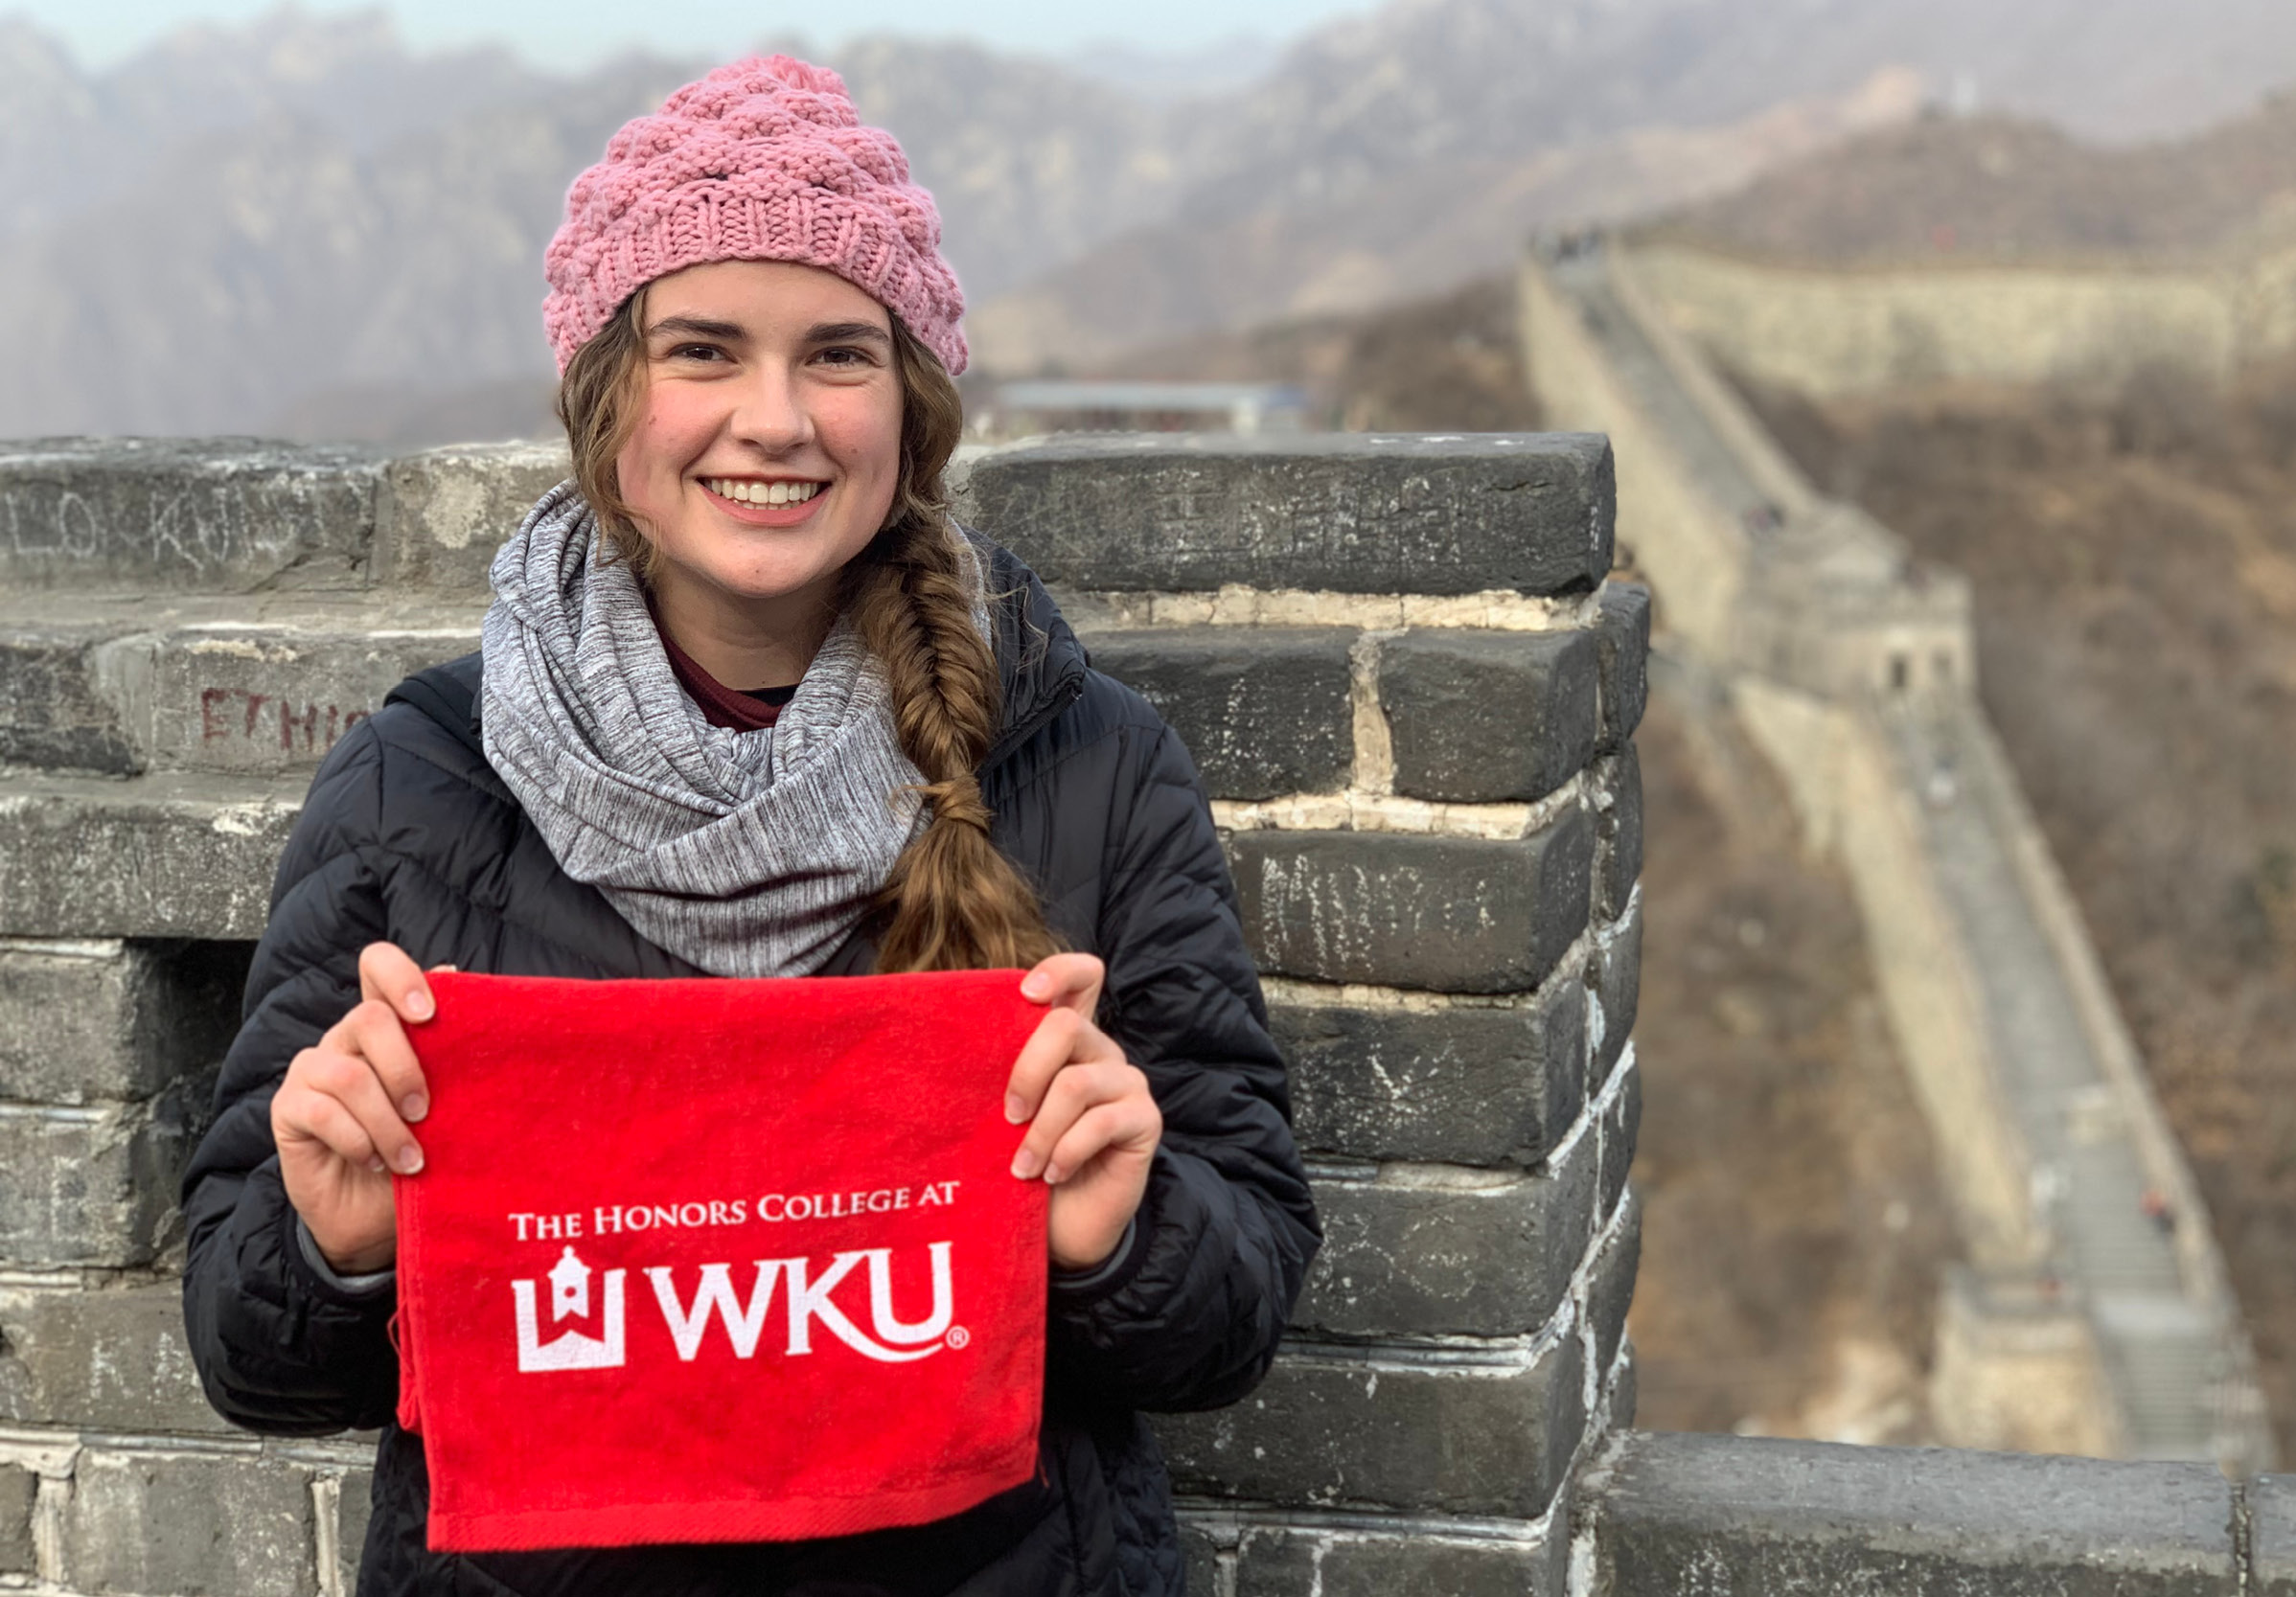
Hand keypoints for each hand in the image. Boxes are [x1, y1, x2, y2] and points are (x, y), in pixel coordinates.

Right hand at [271, 943, 442, 1275]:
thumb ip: (449, 1058)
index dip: (400, 975)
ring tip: (409, 1158)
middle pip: (368, 1017)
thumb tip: (466, 994)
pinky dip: (358, 1141)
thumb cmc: (416, 1150)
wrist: (374, 1214)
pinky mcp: (289, 1108)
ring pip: (349, 1074)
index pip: (376, 965)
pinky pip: (323, 1112)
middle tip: (426, 1111)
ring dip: (386, 1122)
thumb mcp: (444, 1107)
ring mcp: (312, 1071)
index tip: (429, 1013)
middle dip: (405, 1066)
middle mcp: (344, 1039)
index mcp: (385, 1026)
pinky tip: (373, 1161)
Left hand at [1006, 953, 1161, 1272]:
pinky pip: (1100, 1123)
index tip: (1026, 994)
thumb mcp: (1005, 1116)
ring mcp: (1127, 1085)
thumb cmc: (1026, 1166)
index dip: (1059, 971)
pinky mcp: (1145, 1120)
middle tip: (1007, 1117)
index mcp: (1068, 1041)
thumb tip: (952, 1048)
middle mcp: (1102, 1053)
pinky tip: (1052, 1176)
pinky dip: (1066, 1152)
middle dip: (1025, 1072)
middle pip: (1066, 1025)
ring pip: (1077, 1083)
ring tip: (1023, 1166)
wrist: (1061, 1229)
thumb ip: (999, 1077)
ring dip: (1040, 1131)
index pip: (1084, 976)